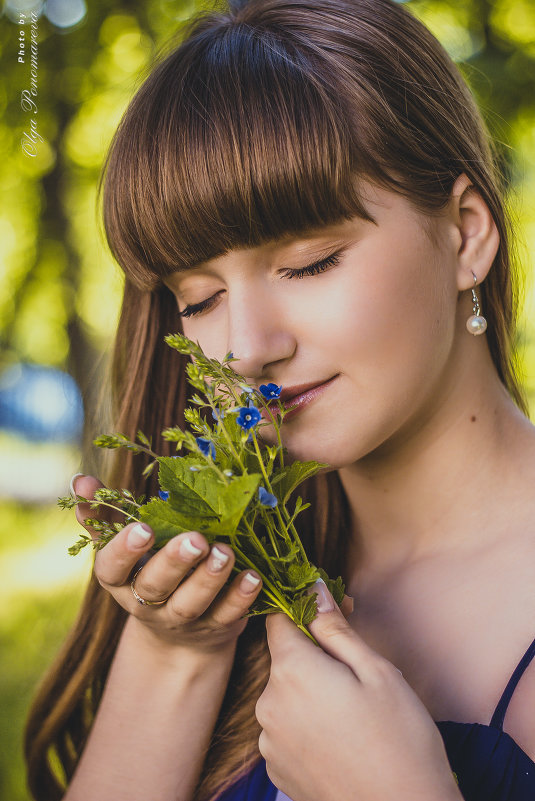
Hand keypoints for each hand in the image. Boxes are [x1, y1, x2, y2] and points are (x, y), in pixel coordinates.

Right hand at [72, 474, 262, 653]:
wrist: (178, 634)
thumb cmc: (148, 570)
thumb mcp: (125, 547)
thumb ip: (104, 515)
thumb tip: (80, 481)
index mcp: (121, 580)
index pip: (112, 569)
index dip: (124, 550)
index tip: (143, 528)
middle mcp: (147, 604)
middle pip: (155, 587)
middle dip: (174, 562)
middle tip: (196, 539)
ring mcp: (182, 620)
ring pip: (191, 603)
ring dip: (210, 579)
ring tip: (225, 552)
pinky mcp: (215, 628)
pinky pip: (227, 615)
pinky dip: (241, 598)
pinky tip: (253, 577)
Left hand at [255, 581, 461, 800]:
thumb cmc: (399, 740)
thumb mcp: (376, 671)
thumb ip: (335, 627)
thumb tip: (312, 588)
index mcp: (291, 671)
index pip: (278, 619)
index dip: (303, 611)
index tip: (330, 618)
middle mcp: (269, 704)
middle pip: (283, 659)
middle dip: (313, 656)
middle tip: (355, 671)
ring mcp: (269, 741)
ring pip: (286, 695)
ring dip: (310, 693)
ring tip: (353, 714)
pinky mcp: (276, 769)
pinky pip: (286, 729)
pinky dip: (307, 726)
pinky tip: (341, 740)